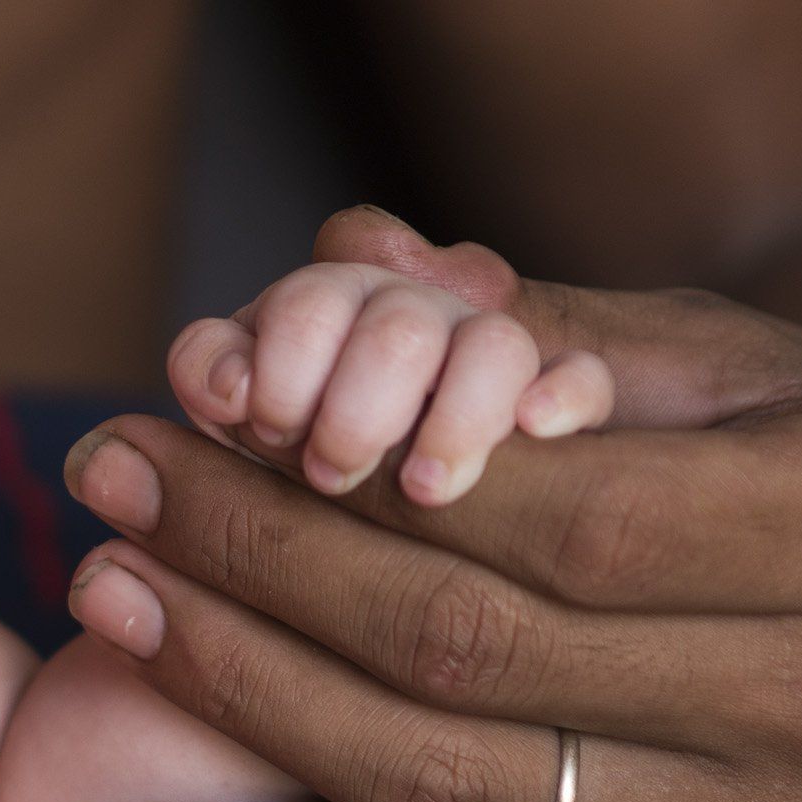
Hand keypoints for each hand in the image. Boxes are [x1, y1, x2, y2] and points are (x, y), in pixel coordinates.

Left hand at [63, 208, 801, 801]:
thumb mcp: (761, 379)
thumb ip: (556, 330)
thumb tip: (347, 252)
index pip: (542, 517)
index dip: (344, 475)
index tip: (182, 414)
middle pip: (467, 645)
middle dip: (254, 559)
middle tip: (106, 481)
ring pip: (447, 785)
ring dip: (244, 702)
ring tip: (108, 607)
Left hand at [167, 258, 613, 504]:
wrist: (380, 496)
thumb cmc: (282, 453)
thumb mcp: (235, 413)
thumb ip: (214, 376)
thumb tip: (228, 387)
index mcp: (325, 307)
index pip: (308, 306)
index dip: (282, 369)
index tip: (266, 429)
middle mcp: (410, 314)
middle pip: (401, 326)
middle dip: (359, 410)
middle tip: (331, 475)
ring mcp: (488, 352)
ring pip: (494, 346)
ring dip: (454, 419)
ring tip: (423, 492)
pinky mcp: (561, 397)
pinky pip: (586, 376)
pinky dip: (566, 395)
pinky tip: (536, 429)